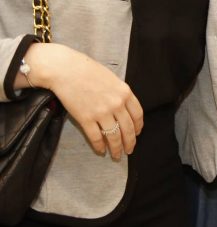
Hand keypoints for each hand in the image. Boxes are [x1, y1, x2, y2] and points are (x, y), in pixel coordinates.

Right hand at [25, 43, 143, 160]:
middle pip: (128, 128)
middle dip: (130, 142)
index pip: (137, 114)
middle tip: (129, 150)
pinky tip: (101, 151)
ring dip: (116, 149)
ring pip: (114, 136)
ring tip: (117, 155)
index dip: (138, 127)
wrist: (68, 71)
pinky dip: (100, 147)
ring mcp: (102, 113)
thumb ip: (120, 94)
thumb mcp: (112, 79)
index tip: (137, 133)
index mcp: (125, 92)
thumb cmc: (89, 71)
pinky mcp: (86, 119)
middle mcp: (116, 104)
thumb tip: (124, 109)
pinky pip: (96, 138)